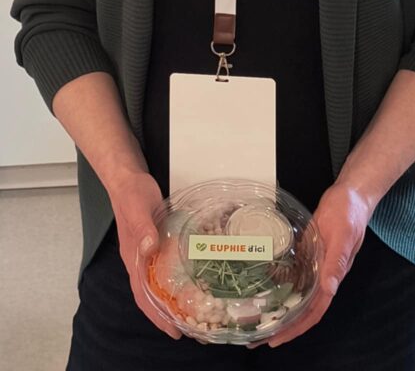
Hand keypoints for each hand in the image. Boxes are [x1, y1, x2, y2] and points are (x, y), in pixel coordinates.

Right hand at [108, 169, 182, 339]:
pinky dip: (174, 279)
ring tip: (193, 311)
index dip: (156, 315)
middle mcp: (138, 259)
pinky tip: (189, 281)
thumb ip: (142, 228)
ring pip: (157, 283)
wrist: (127, 176)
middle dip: (167, 314)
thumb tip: (149, 249)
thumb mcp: (138, 208)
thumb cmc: (131, 192)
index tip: (174, 331)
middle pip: (150, 295)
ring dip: (171, 299)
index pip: (142, 295)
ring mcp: (146, 250)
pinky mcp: (154, 241)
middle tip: (192, 328)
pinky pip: (163, 268)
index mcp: (132, 257)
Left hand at [248, 182, 371, 348]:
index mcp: (333, 275)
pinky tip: (266, 285)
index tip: (276, 339)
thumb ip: (336, 261)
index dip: (296, 327)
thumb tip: (329, 290)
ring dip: (281, 306)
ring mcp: (316, 263)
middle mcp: (324, 274)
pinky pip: (295, 273)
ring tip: (258, 317)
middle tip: (257, 335)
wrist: (352, 193)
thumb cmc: (348, 212)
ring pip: (298, 292)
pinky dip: (281, 282)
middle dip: (284, 324)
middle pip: (304, 307)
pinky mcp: (310, 251)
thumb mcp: (342, 234)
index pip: (315, 310)